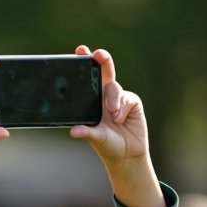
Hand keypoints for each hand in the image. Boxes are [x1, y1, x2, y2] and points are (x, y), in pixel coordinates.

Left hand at [68, 45, 147, 162]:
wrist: (128, 155)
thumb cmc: (108, 145)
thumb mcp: (96, 138)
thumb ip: (87, 133)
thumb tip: (74, 131)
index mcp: (91, 101)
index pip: (86, 79)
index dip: (84, 63)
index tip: (80, 51)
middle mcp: (104, 96)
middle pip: (104, 72)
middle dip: (102, 60)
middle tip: (98, 54)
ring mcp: (119, 98)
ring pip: (114, 88)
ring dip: (112, 102)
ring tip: (113, 118)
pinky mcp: (132, 102)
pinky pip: (127, 99)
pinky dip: (123, 109)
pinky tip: (121, 120)